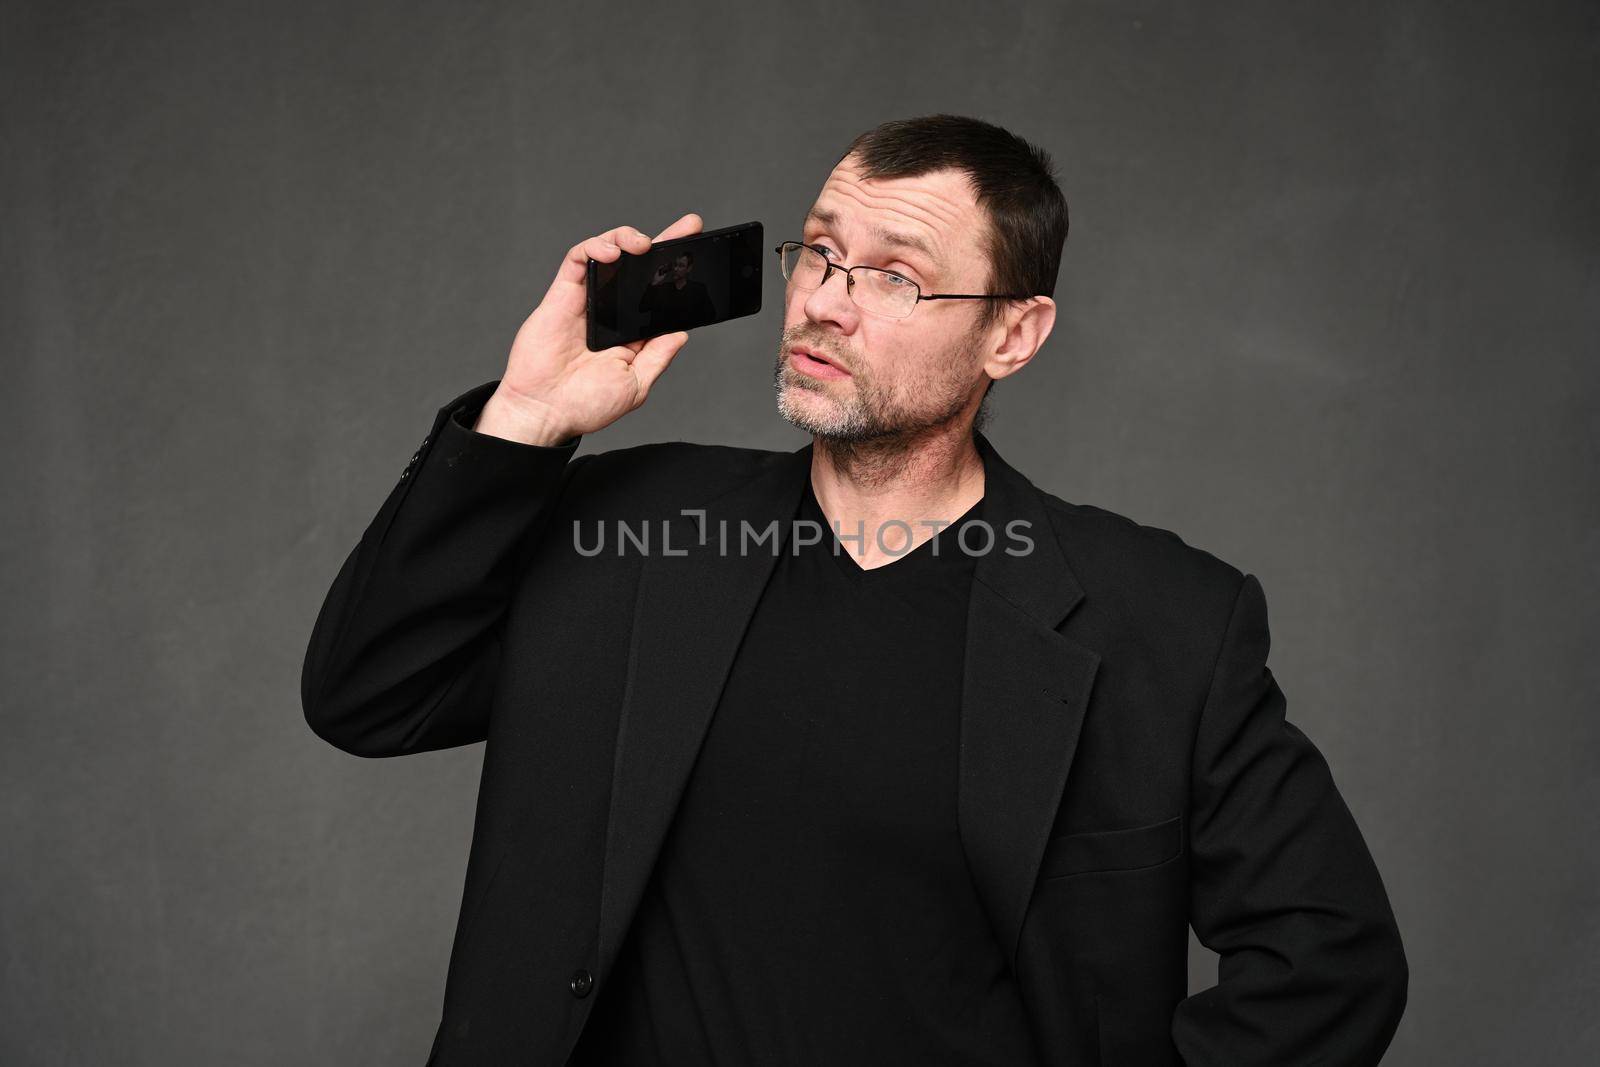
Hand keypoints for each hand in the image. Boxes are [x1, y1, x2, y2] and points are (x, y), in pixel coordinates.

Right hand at [478, 213, 702, 445]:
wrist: (545, 412)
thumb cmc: (585, 405)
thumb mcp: (636, 384)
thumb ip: (658, 356)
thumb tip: (681, 332)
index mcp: (631, 331)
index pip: (658, 293)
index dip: (677, 272)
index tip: (700, 256)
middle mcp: (611, 310)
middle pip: (639, 266)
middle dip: (665, 241)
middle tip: (690, 226)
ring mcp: (587, 299)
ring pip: (609, 252)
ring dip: (627, 238)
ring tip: (643, 244)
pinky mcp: (562, 293)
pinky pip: (578, 259)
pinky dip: (594, 247)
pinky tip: (610, 252)